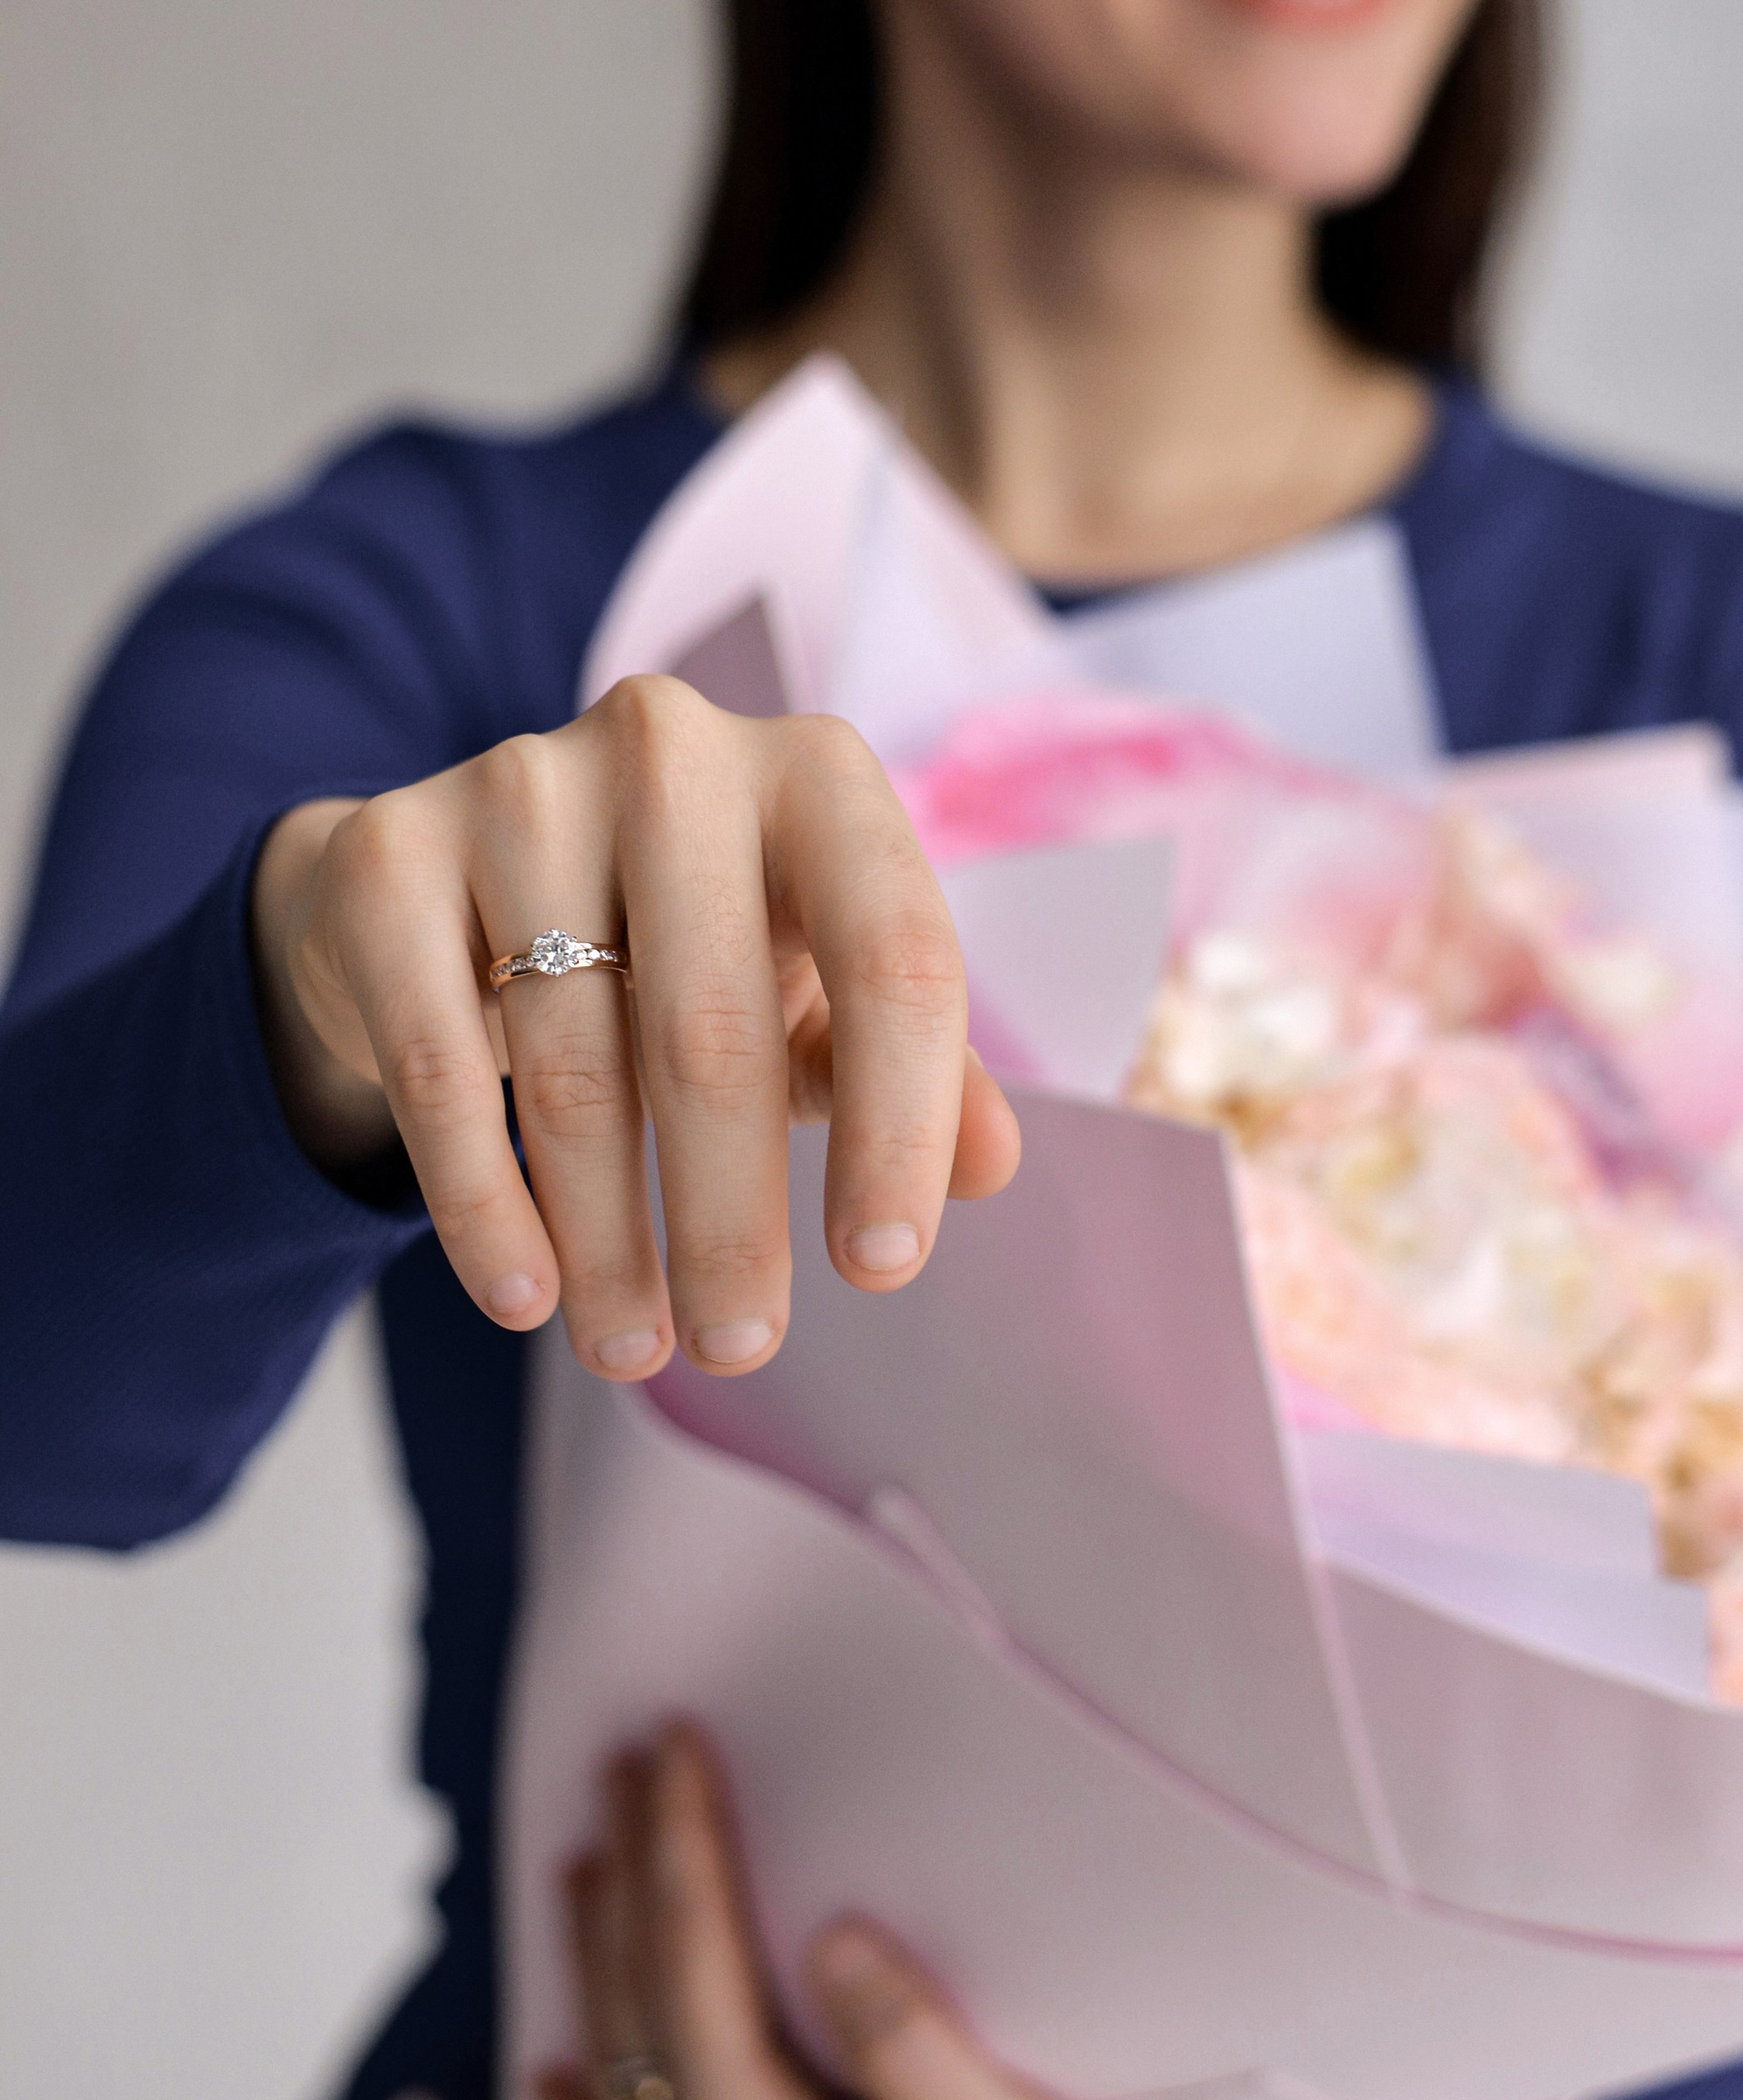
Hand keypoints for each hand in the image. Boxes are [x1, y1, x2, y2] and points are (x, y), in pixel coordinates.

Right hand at [250, 681, 1018, 1377]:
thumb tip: (994, 1164)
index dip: (900, 1122)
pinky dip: (484, 1205)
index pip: (894, 953)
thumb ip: (913, 1066)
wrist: (456, 879)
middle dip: (731, 1219)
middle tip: (740, 1347)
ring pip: (574, 1064)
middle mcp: (671, 750)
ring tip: (632, 1349)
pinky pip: (438, 1066)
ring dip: (607, 1239)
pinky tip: (523, 1296)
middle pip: (716, 1027)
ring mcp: (518, 787)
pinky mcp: (391, 853)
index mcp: (816, 773)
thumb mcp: (811, 985)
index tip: (885, 1265)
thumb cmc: (685, 946)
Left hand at [541, 1725, 1161, 2099]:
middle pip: (638, 2000)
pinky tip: (553, 2083)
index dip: (680, 1841)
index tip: (672, 1743)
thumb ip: (919, 2050)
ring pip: (614, 2076)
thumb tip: (832, 1937)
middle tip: (620, 1763)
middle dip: (628, 1871)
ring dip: (594, 1960)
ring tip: (584, 1862)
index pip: (694, 1958)